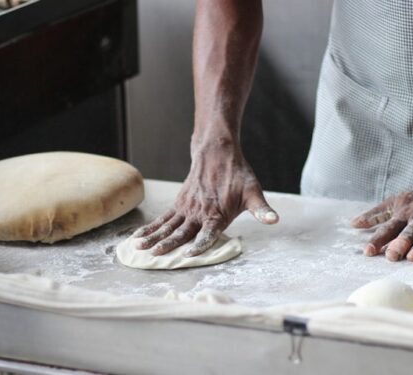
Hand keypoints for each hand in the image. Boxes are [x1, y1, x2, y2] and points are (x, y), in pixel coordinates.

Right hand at [132, 142, 277, 256]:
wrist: (217, 153)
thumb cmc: (238, 175)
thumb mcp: (253, 192)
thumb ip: (261, 210)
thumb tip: (274, 220)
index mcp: (217, 214)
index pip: (207, 233)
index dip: (199, 244)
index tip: (188, 254)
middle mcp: (199, 213)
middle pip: (182, 232)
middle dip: (168, 245)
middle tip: (155, 255)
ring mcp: (186, 208)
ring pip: (167, 226)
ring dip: (153, 237)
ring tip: (139, 248)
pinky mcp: (179, 204)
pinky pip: (163, 218)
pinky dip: (150, 227)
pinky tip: (138, 237)